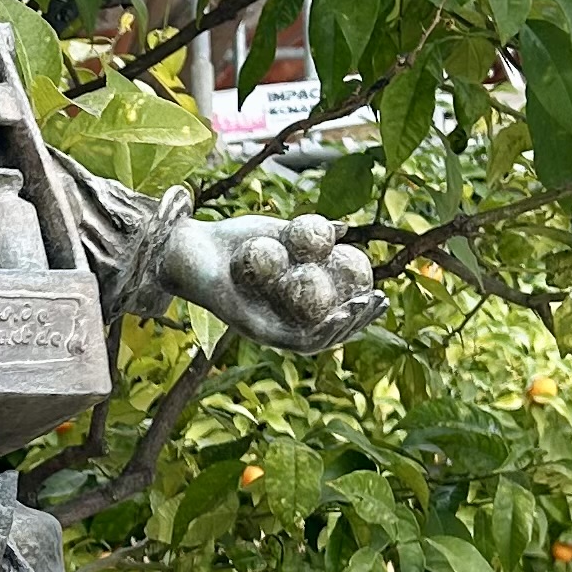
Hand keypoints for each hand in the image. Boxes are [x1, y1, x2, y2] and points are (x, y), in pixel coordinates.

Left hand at [153, 211, 380, 356]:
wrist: (189, 245)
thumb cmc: (229, 240)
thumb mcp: (278, 232)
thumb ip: (310, 235)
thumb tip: (343, 231)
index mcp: (288, 304)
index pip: (332, 312)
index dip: (360, 308)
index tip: (382, 293)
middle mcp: (280, 321)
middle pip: (329, 330)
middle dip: (359, 320)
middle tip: (380, 301)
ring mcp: (266, 329)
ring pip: (314, 340)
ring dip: (344, 328)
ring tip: (364, 308)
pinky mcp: (252, 331)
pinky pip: (291, 337)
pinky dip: (318, 330)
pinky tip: (337, 314)